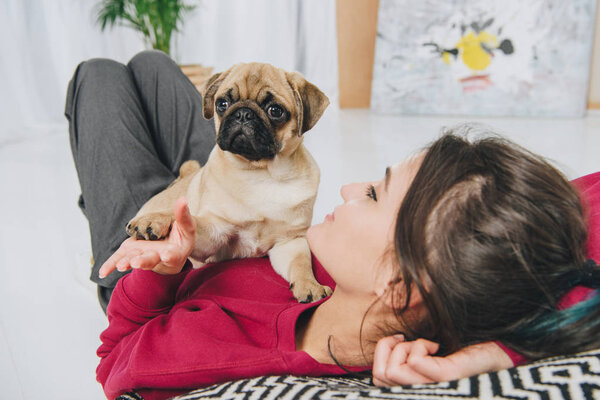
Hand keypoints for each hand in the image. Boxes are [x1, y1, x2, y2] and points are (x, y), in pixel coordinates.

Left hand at [99, 197, 196, 276]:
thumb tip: (183, 199)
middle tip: (137, 262)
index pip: (174, 256)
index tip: (166, 255)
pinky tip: (102, 272)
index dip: (170, 256)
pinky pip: (119, 259)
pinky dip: (110, 265)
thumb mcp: (186, 227)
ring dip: (127, 262)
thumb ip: (183, 215)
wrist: (170, 247)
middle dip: (144, 261)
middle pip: (151, 260)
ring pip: (134, 259)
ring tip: (121, 265)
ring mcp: (142, 257)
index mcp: (175, 253)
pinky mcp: (130, 253)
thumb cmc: (180, 237)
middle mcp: (158, 258)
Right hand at [372, 336, 512, 385]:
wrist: (495, 353)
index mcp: (413, 388)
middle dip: (387, 348)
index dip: (380, 353)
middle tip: (406, 338)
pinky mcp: (445, 378)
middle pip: (380, 374)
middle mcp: (420, 392)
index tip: (397, 339)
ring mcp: (433, 388)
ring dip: (405, 347)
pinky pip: (415, 360)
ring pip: (393, 369)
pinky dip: (421, 344)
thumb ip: (405, 355)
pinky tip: (436, 345)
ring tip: (426, 344)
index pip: (377, 379)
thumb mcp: (426, 354)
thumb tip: (388, 341)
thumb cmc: (459, 352)